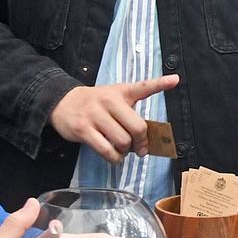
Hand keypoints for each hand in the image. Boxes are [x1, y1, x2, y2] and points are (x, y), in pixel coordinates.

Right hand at [49, 75, 178, 163]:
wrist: (62, 102)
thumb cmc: (96, 103)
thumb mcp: (114, 96)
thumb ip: (131, 112)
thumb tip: (146, 141)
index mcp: (121, 91)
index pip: (143, 87)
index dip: (160, 83)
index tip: (175, 80)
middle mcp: (109, 101)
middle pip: (137, 127)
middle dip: (141, 142)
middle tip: (139, 148)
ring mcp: (95, 116)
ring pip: (122, 141)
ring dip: (126, 151)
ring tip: (122, 149)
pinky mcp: (84, 130)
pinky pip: (106, 151)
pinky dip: (114, 158)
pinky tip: (113, 155)